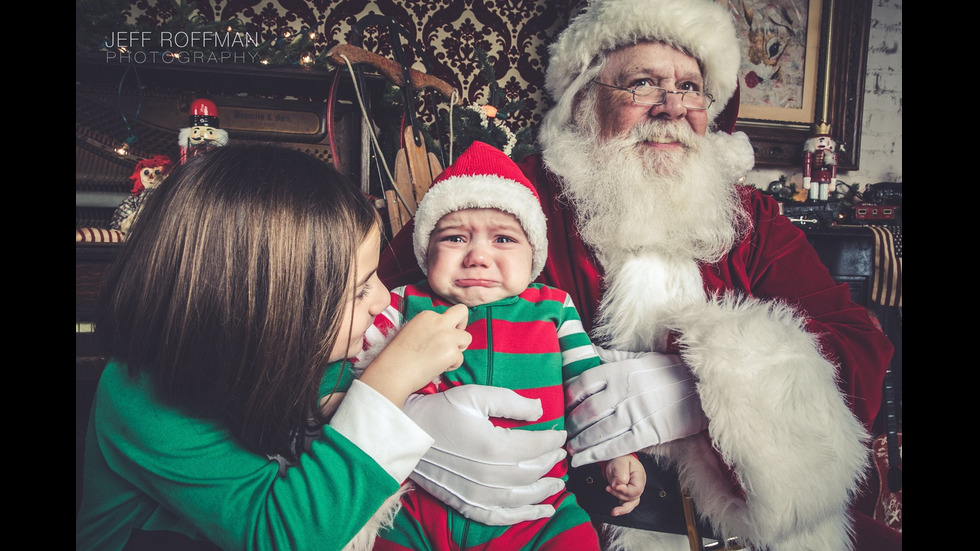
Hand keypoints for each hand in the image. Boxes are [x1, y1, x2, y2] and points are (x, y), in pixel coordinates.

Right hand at [363, 304, 470, 403]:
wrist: (393, 372)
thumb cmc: (398, 356)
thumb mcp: (412, 331)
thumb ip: (429, 329)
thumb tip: (442, 336)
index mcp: (427, 315)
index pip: (446, 315)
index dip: (445, 328)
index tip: (437, 339)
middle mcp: (439, 321)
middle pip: (462, 312)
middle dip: (463, 324)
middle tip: (454, 339)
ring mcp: (447, 336)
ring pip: (467, 338)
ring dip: (458, 349)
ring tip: (442, 358)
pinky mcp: (452, 352)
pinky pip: (461, 359)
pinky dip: (452, 366)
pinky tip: (437, 368)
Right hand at [403, 385, 567, 525]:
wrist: (405, 435)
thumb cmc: (439, 411)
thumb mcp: (475, 395)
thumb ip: (511, 401)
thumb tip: (540, 410)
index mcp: (493, 446)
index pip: (535, 446)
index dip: (552, 441)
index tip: (560, 435)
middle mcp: (488, 475)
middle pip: (531, 472)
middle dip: (550, 463)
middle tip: (560, 455)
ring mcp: (477, 494)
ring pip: (522, 497)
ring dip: (544, 491)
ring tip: (558, 484)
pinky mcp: (467, 504)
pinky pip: (502, 517)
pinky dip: (525, 515)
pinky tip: (542, 511)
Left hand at [565, 352, 706, 467]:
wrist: (701, 387)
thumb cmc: (670, 371)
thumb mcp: (641, 357)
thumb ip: (613, 358)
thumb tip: (590, 352)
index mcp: (619, 371)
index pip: (583, 383)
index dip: (569, 397)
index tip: (563, 406)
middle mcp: (623, 392)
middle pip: (587, 411)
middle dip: (571, 425)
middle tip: (563, 433)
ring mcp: (634, 413)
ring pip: (598, 431)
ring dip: (579, 443)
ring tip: (569, 449)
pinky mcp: (647, 432)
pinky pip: (616, 446)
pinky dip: (596, 455)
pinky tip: (583, 460)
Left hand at [603, 455, 645, 516]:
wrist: (617, 459)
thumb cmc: (620, 459)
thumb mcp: (620, 463)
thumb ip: (620, 474)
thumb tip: (618, 486)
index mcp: (639, 477)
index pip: (636, 490)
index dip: (625, 490)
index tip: (615, 486)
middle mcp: (639, 485)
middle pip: (632, 497)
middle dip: (619, 494)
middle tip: (609, 487)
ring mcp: (633, 490)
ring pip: (631, 504)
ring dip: (622, 508)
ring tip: (614, 512)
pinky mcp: (627, 494)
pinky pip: (626, 504)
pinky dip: (621, 509)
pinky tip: (615, 511)